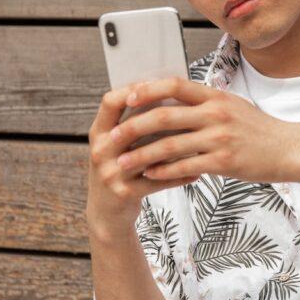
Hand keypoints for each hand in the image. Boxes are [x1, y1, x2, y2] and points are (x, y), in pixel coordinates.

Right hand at [86, 82, 200, 232]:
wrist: (106, 214)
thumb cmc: (120, 170)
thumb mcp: (117, 145)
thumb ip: (134, 123)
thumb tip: (169, 95)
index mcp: (99, 132)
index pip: (110, 101)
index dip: (134, 90)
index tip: (160, 84)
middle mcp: (100, 150)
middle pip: (131, 125)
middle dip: (162, 117)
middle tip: (190, 111)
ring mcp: (110, 173)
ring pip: (148, 153)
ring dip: (176, 146)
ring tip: (200, 140)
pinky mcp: (124, 193)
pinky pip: (158, 180)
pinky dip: (180, 175)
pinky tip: (198, 171)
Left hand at [110, 75, 290, 183]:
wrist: (288, 149)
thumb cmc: (258, 129)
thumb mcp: (232, 106)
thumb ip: (204, 102)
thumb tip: (173, 98)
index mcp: (215, 96)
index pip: (175, 85)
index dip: (148, 90)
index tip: (126, 98)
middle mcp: (216, 114)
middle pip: (165, 116)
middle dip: (133, 127)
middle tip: (113, 137)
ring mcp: (219, 138)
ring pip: (170, 145)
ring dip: (141, 155)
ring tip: (123, 162)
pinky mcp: (223, 162)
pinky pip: (185, 166)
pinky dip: (164, 172)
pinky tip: (149, 175)